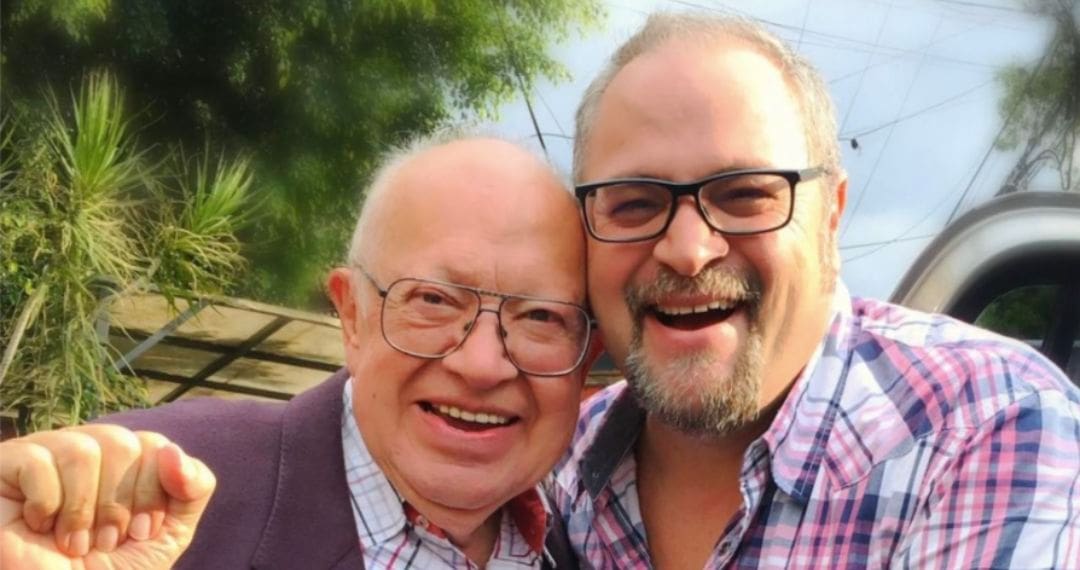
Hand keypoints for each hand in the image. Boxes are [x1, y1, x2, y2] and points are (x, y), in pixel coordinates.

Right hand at [0, 425, 215, 568]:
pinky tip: (39, 528)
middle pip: (123, 443)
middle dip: (119, 505)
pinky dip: (46, 505)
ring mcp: (45, 453)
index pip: (154, 445)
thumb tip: (174, 451)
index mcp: (123, 462)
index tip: (139, 532)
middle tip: (104, 541)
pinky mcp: (7, 463)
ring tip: (72, 543)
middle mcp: (86, 450)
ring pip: (84, 449)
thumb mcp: (166, 536)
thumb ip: (193, 489)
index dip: (152, 493)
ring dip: (83, 511)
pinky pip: (38, 461)